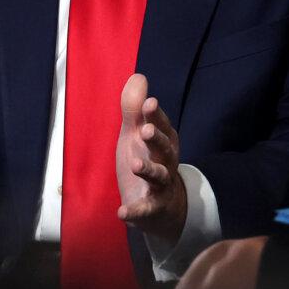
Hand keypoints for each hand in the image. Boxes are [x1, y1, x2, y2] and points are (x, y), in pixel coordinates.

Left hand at [116, 73, 186, 242]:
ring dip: (149, 170)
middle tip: (146, 130)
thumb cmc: (148, 161)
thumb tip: (138, 76)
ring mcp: (161, 186)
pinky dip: (135, 211)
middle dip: (157, 139)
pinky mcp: (152, 207)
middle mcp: (166, 161)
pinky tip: (122, 212)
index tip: (149, 103)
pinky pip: (145, 209)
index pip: (162, 125)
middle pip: (165, 148)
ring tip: (136, 164)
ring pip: (159, 176)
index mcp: (164, 141)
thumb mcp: (136, 135)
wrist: (161, 206)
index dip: (156, 115)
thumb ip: (134, 109)